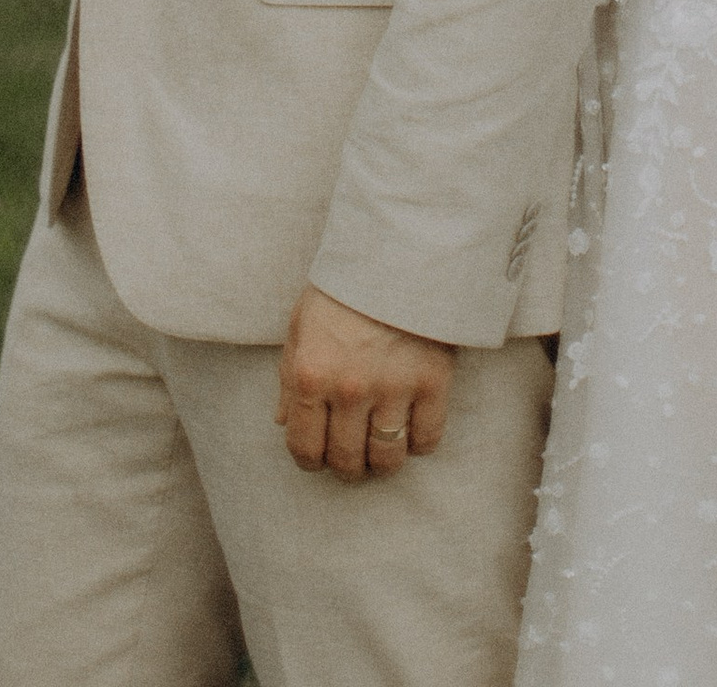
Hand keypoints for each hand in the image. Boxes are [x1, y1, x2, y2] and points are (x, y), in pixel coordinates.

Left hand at [275, 284, 450, 482]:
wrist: (397, 251)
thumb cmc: (343, 287)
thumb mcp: (301, 325)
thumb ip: (290, 377)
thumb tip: (283, 423)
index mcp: (312, 374)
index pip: (305, 448)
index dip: (309, 460)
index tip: (318, 456)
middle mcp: (350, 389)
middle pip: (347, 461)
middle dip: (346, 466)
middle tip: (352, 453)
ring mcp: (393, 388)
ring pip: (387, 459)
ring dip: (381, 461)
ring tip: (380, 445)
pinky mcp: (432, 383)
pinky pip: (427, 440)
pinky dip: (419, 443)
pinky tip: (411, 426)